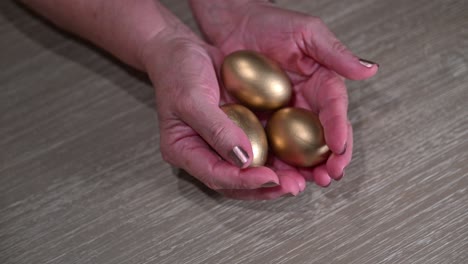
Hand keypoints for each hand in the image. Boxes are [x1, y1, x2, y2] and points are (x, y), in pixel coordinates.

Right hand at [141, 29, 304, 198]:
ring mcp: (221, 144)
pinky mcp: (238, 132)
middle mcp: (204, 152)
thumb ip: (216, 129)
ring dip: (276, 178)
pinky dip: (277, 157)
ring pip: (249, 171)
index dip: (243, 181)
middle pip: (235, 182)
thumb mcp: (192, 98)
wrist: (184, 51)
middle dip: (265, 188)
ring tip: (301, 179)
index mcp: (184, 150)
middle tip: (293, 186)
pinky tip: (297, 157)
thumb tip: (244, 159)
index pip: (215, 175)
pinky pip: (258, 149)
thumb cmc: (179, 71)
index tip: (270, 178)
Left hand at [191, 1, 378, 192]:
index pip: (335, 110)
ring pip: (299, 145)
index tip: (339, 147)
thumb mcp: (307, 32)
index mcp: (320, 83)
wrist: (232, 22)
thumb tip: (369, 70)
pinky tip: (277, 173)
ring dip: (305, 167)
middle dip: (328, 159)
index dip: (339, 129)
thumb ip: (335, 53)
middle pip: (321, 135)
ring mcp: (283, 113)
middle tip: (329, 176)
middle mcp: (305, 102)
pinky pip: (271, 142)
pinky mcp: (261, 119)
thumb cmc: (269, 21)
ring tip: (307, 183)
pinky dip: (277, 160)